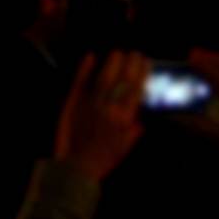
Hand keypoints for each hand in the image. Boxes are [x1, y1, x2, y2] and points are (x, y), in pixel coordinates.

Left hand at [54, 49, 148, 182]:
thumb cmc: (103, 159)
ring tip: (118, 52)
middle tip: (134, 52)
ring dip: (111, 63)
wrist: (76, 166)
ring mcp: (90, 104)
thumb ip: (135, 130)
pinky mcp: (73, 102)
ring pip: (103, 78)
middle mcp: (109, 109)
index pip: (135, 91)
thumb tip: (141, 115)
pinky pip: (80, 82)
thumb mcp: (125, 148)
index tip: (146, 61)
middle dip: (129, 64)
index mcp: (124, 120)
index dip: (141, 74)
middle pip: (121, 81)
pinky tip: (90, 56)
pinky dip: (85, 69)